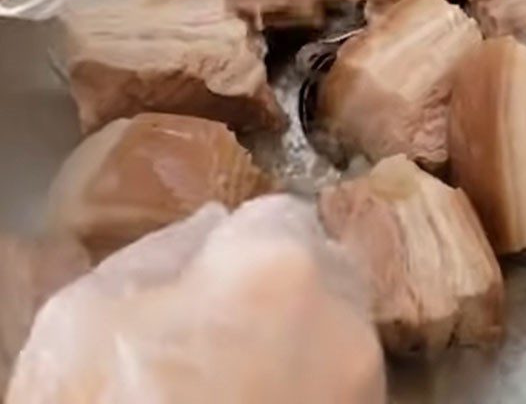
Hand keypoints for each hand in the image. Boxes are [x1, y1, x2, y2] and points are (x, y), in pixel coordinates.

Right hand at [8, 197, 385, 403]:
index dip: (243, 241)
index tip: (216, 273)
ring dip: (305, 334)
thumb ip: (164, 249)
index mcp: (277, 265)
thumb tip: (213, 225)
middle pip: (325, 266)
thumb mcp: (90, 314)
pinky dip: (317, 382)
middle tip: (231, 328)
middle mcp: (342, 316)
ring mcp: (363, 385)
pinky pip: (347, 381)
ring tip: (246, 376)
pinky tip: (264, 401)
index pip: (282, 213)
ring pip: (341, 327)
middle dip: (286, 282)